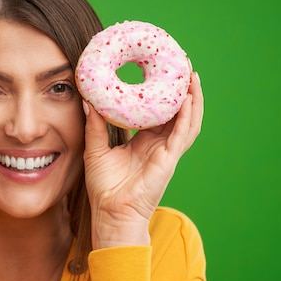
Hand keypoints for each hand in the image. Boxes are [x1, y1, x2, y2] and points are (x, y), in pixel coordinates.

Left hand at [83, 72, 203, 247]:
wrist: (111, 213)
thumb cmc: (105, 187)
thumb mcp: (96, 149)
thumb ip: (95, 126)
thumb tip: (87, 101)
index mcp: (144, 142)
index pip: (157, 113)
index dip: (161, 94)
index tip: (159, 73)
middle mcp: (159, 144)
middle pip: (177, 113)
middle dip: (182, 91)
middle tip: (182, 66)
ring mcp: (167, 152)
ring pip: (187, 121)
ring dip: (192, 99)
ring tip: (192, 77)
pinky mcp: (169, 159)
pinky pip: (182, 134)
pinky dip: (187, 116)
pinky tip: (188, 98)